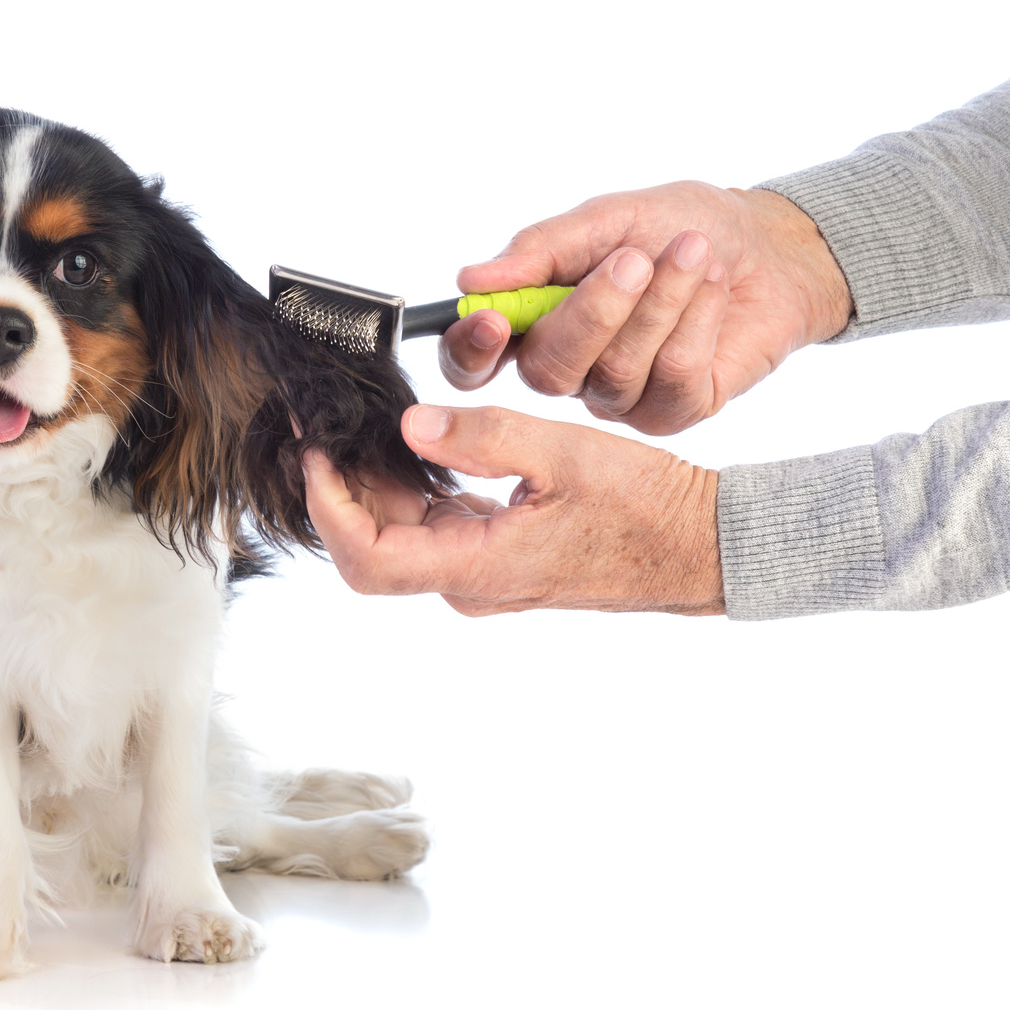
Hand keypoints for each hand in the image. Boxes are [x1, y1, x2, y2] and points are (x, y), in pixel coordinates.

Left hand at [303, 403, 723, 616]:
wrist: (695, 548)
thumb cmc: (644, 507)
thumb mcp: (563, 454)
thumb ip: (482, 437)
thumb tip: (410, 425)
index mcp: (478, 567)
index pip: (367, 556)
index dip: (327, 506)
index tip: (314, 450)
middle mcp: (469, 584)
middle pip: (372, 547)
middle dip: (339, 488)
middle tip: (326, 426)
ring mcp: (481, 577)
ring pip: (400, 539)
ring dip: (373, 488)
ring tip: (363, 426)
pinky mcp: (496, 561)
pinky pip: (434, 532)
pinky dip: (412, 492)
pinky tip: (415, 445)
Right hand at [441, 183, 850, 434]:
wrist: (768, 247)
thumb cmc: (680, 226)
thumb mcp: (607, 219)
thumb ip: (540, 251)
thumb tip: (471, 280)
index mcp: (534, 323)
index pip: (474, 363)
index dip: (472, 351)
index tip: (493, 319)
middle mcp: (569, 369)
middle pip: (547, 371)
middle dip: (593, 312)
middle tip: (634, 259)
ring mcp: (619, 398)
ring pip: (616, 372)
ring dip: (660, 303)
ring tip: (693, 252)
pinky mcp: (673, 411)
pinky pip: (671, 377)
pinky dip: (696, 320)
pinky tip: (712, 288)